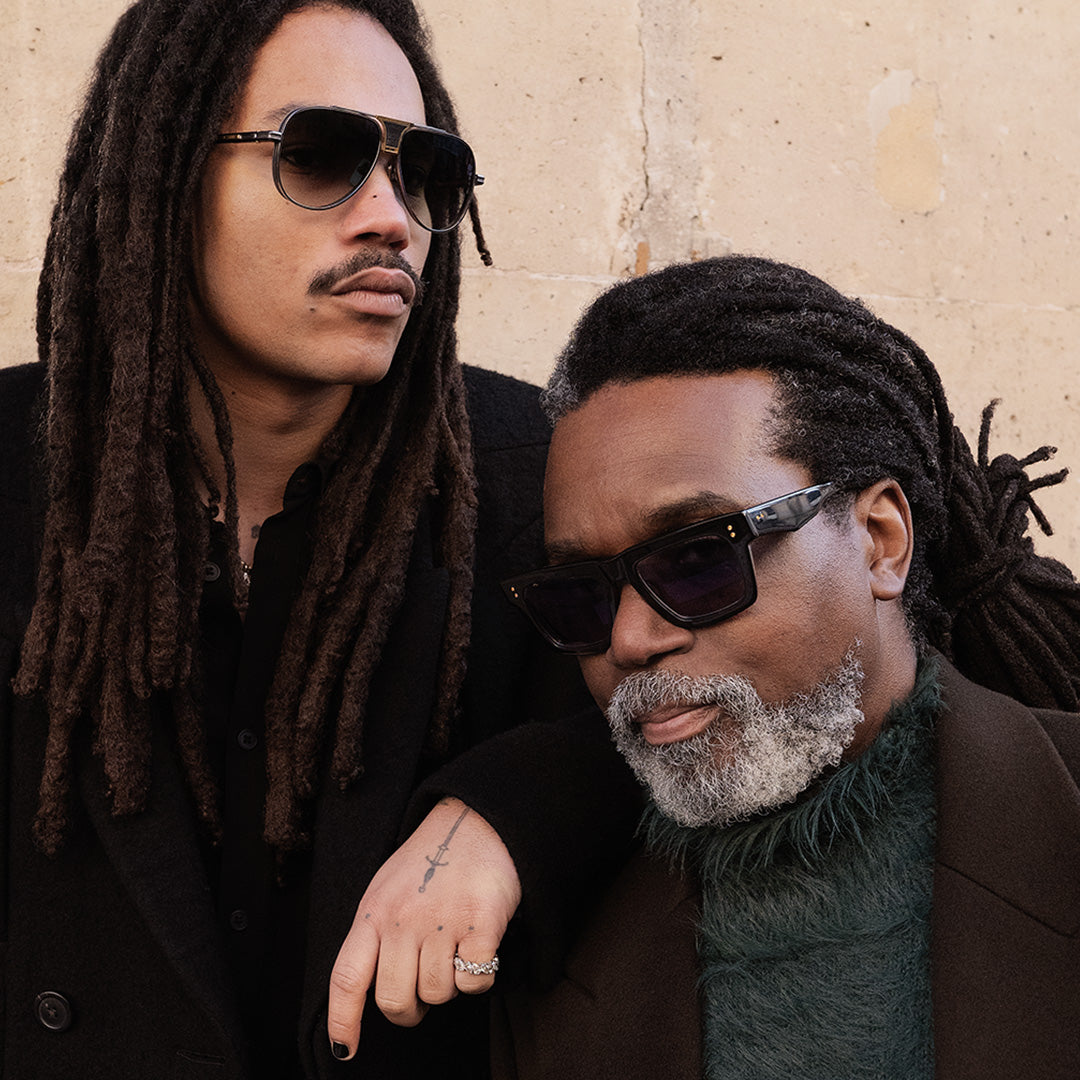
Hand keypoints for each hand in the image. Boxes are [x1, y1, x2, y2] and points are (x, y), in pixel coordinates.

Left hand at [326, 797, 521, 1059]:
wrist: (477, 819)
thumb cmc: (430, 860)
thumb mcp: (388, 888)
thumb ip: (376, 933)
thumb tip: (367, 991)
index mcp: (374, 911)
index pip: (347, 977)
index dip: (343, 1020)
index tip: (347, 1049)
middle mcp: (403, 919)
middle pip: (394, 1000)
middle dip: (410, 1008)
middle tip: (423, 987)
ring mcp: (442, 922)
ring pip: (438, 994)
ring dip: (448, 984)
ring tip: (453, 949)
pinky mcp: (481, 923)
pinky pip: (475, 982)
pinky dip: (479, 975)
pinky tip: (477, 944)